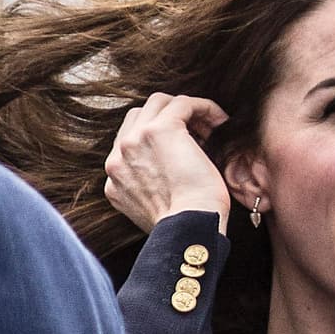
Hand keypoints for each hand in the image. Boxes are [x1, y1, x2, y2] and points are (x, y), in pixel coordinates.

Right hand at [103, 92, 230, 234]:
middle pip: (140, 116)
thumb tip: (169, 177)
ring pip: (158, 103)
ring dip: (184, 110)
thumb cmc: (183, 228)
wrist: (188, 231)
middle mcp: (118, 156)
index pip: (131, 140)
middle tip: (199, 134)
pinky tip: (219, 119)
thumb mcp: (153, 209)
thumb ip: (149, 188)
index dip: (157, 138)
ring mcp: (135, 140)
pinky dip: (203, 107)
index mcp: (115, 177)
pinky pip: (183, 103)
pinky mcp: (160, 129)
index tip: (185, 148)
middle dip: (168, 119)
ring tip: (209, 125)